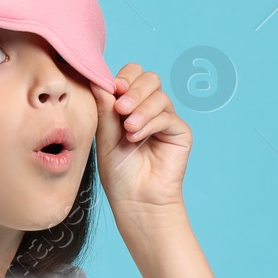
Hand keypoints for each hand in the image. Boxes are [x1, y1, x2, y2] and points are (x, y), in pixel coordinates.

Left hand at [92, 63, 191, 216]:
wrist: (136, 201)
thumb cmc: (119, 174)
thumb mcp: (105, 137)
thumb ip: (104, 110)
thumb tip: (97, 80)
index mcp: (129, 106)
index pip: (131, 76)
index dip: (122, 78)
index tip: (111, 89)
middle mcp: (149, 109)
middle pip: (149, 78)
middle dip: (133, 89)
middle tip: (120, 108)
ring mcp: (165, 119)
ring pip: (159, 95)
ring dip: (141, 109)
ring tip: (128, 129)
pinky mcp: (180, 132)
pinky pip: (167, 116)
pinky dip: (150, 122)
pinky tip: (136, 136)